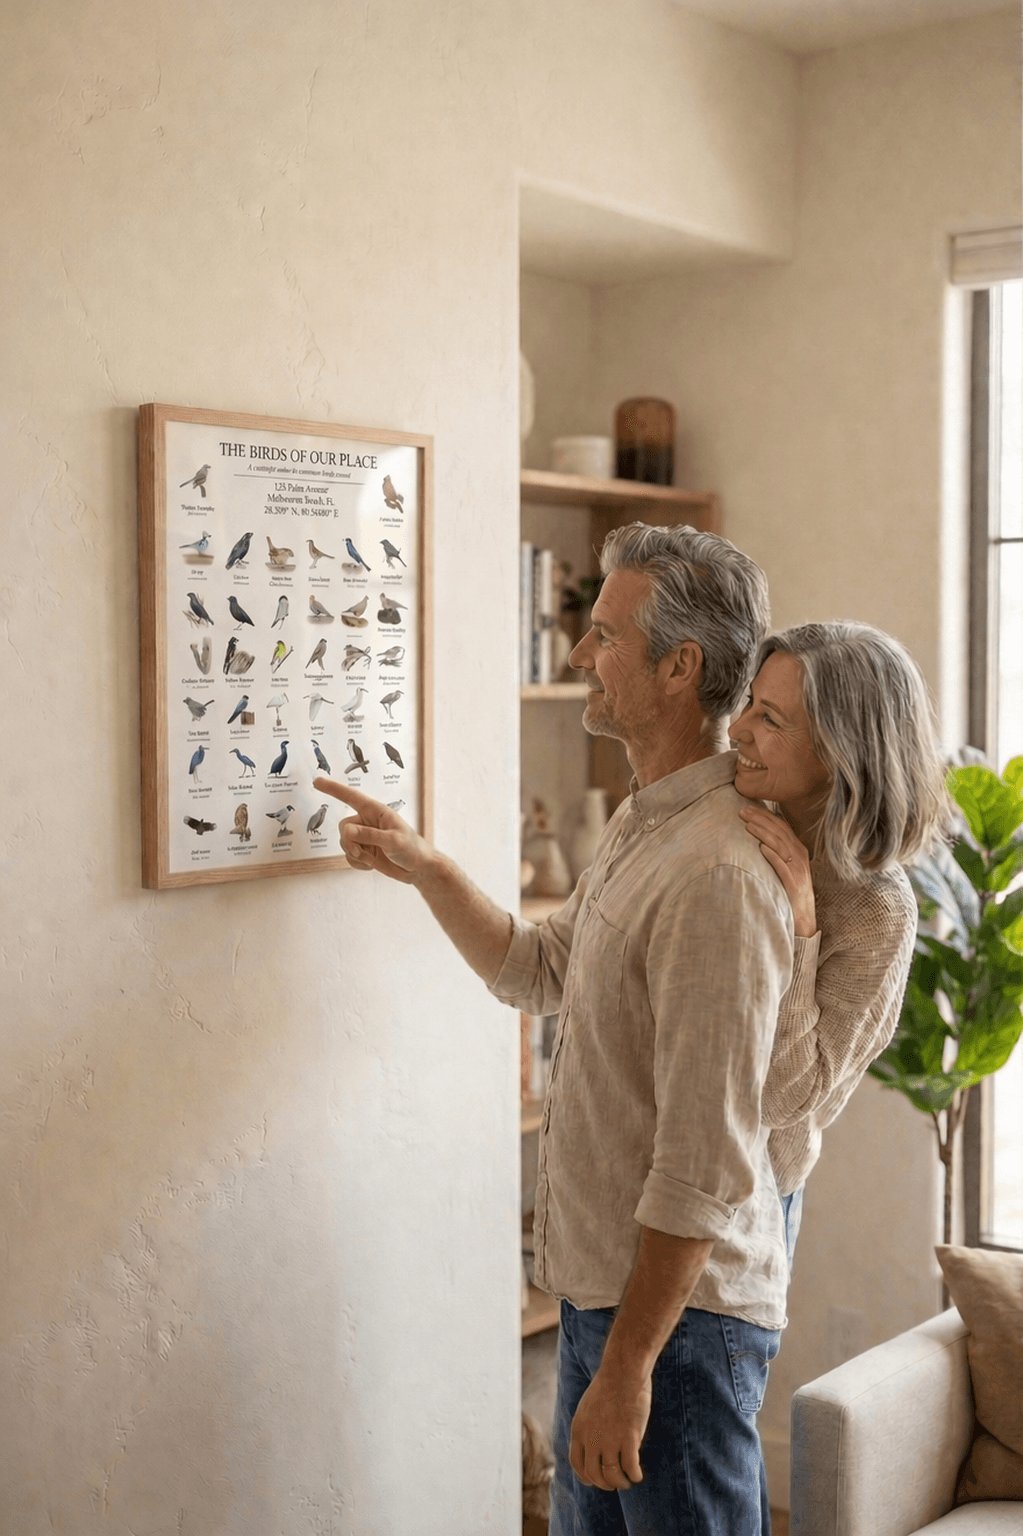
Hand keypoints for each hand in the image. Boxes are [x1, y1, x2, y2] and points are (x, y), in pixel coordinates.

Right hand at [313, 777, 428, 883]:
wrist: (418, 869)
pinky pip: (348, 856)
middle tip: (364, 852)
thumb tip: (347, 831)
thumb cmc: (412, 849)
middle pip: (343, 827)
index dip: (333, 789)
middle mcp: (368, 821)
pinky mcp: (363, 850)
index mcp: (376, 811)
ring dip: (356, 855)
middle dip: (350, 842)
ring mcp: (365, 837)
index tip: (317, 781)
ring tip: (373, 859)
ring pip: (344, 843)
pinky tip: (372, 864)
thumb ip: (369, 835)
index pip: (351, 797)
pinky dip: (357, 863)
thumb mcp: (393, 841)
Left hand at [569, 1364, 648, 1491]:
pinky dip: (634, 1475)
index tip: (597, 1480)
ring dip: (621, 1482)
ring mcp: (609, 1440)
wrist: (623, 1371)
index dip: (587, 1478)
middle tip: (616, 1483)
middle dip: (606, 1484)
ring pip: (613, 1476)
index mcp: (578, 1430)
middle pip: (595, 1475)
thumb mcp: (588, 1408)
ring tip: (628, 1480)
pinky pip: (630, 1468)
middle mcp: (591, 1439)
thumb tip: (594, 1448)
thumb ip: (588, 1429)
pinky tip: (638, 1474)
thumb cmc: (609, 1386)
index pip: (578, 1465)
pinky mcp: (628, 1438)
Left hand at [739, 805, 816, 937]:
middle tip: (742, 811)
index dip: (764, 815)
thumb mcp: (784, 866)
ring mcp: (797, 869)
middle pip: (779, 831)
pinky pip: (783, 866)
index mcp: (796, 849)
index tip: (747, 808)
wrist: (803, 917)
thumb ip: (775, 851)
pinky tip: (762, 848)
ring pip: (780, 845)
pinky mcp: (794, 883)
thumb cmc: (789, 890)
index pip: (780, 826)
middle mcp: (799, 855)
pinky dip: (773, 856)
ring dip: (763, 834)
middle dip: (760, 819)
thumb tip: (758, 837)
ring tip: (748, 825)